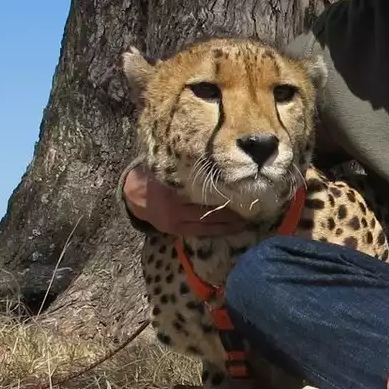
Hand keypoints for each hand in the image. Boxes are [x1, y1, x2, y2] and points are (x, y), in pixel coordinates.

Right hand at [123, 164, 246, 235]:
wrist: (134, 195)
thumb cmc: (157, 174)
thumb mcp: (169, 166)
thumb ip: (188, 165)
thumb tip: (219, 156)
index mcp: (172, 186)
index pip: (203, 190)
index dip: (224, 190)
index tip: (243, 187)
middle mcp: (174, 206)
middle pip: (209, 208)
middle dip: (232, 208)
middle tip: (254, 205)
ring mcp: (176, 221)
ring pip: (208, 223)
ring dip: (229, 222)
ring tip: (249, 218)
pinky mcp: (177, 230)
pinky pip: (202, 232)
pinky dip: (219, 230)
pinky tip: (234, 227)